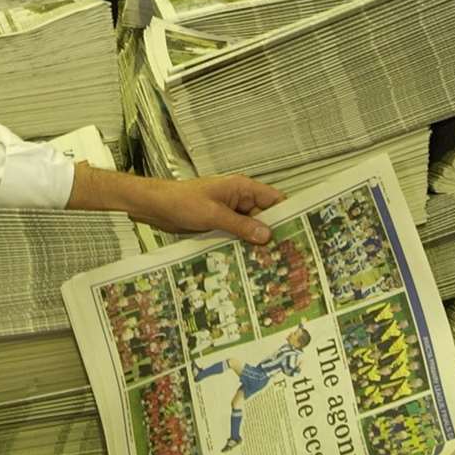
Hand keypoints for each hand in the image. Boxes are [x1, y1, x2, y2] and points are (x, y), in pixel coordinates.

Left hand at [68, 164, 282, 244]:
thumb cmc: (180, 202)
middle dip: (274, 235)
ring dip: (257, 244)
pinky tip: (248, 264)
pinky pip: (236, 236)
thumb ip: (240, 226)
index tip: (302, 233)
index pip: (275, 200)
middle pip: (265, 217)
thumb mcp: (212, 215)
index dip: (289, 215)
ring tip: (272, 266)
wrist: (153, 206)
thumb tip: (268, 236)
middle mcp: (239, 199)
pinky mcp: (217, 225)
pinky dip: (241, 247)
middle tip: (289, 258)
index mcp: (242, 188)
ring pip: (251, 229)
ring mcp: (228, 213)